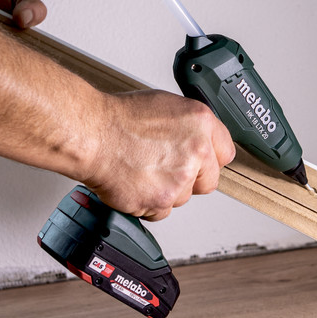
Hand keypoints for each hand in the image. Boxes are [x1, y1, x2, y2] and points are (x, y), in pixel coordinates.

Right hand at [84, 90, 236, 220]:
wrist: (91, 134)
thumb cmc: (119, 118)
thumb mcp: (166, 105)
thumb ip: (190, 127)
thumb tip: (198, 141)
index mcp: (201, 123)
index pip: (225, 153)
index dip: (210, 160)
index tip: (201, 163)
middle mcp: (196, 152)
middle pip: (208, 182)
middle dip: (190, 180)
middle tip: (165, 168)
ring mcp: (179, 179)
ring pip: (182, 198)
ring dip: (166, 191)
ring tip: (143, 170)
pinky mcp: (160, 201)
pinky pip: (160, 212)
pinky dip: (147, 203)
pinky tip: (135, 183)